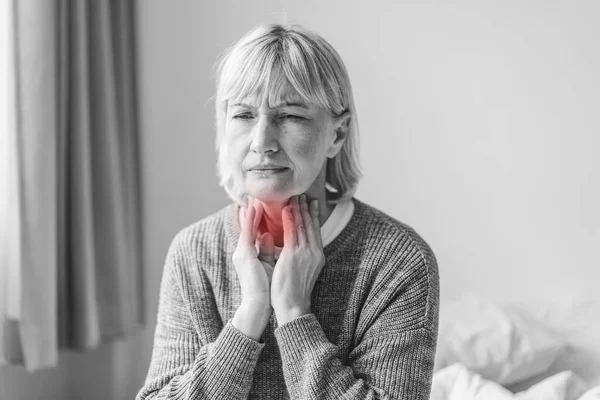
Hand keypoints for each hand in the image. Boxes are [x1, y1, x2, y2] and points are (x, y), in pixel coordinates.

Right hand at [232, 199, 274, 308]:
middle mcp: (243, 252)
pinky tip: (253, 207)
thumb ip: (266, 249)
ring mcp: (242, 253)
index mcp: (249, 255)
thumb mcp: (267, 264)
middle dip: (252, 209)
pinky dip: (250, 219)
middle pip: (247, 225)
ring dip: (250, 209)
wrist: (259, 305)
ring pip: (246, 226)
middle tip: (255, 193)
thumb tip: (268, 235)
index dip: (255, 216)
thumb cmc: (266, 288)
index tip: (260, 202)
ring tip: (254, 193)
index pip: (252, 230)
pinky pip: (247, 232)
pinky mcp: (244, 255)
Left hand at [271, 194, 324, 324]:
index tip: (310, 202)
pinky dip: (289, 219)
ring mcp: (305, 253)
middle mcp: (314, 252)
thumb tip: (295, 246)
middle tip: (303, 193)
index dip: (313, 214)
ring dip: (298, 208)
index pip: (315, 230)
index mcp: (317, 255)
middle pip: (311, 224)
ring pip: (302, 225)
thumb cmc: (293, 291)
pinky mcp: (293, 255)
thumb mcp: (303, 270)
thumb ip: (301, 255)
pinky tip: (286, 209)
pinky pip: (292, 232)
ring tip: (294, 195)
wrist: (293, 306)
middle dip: (306, 207)